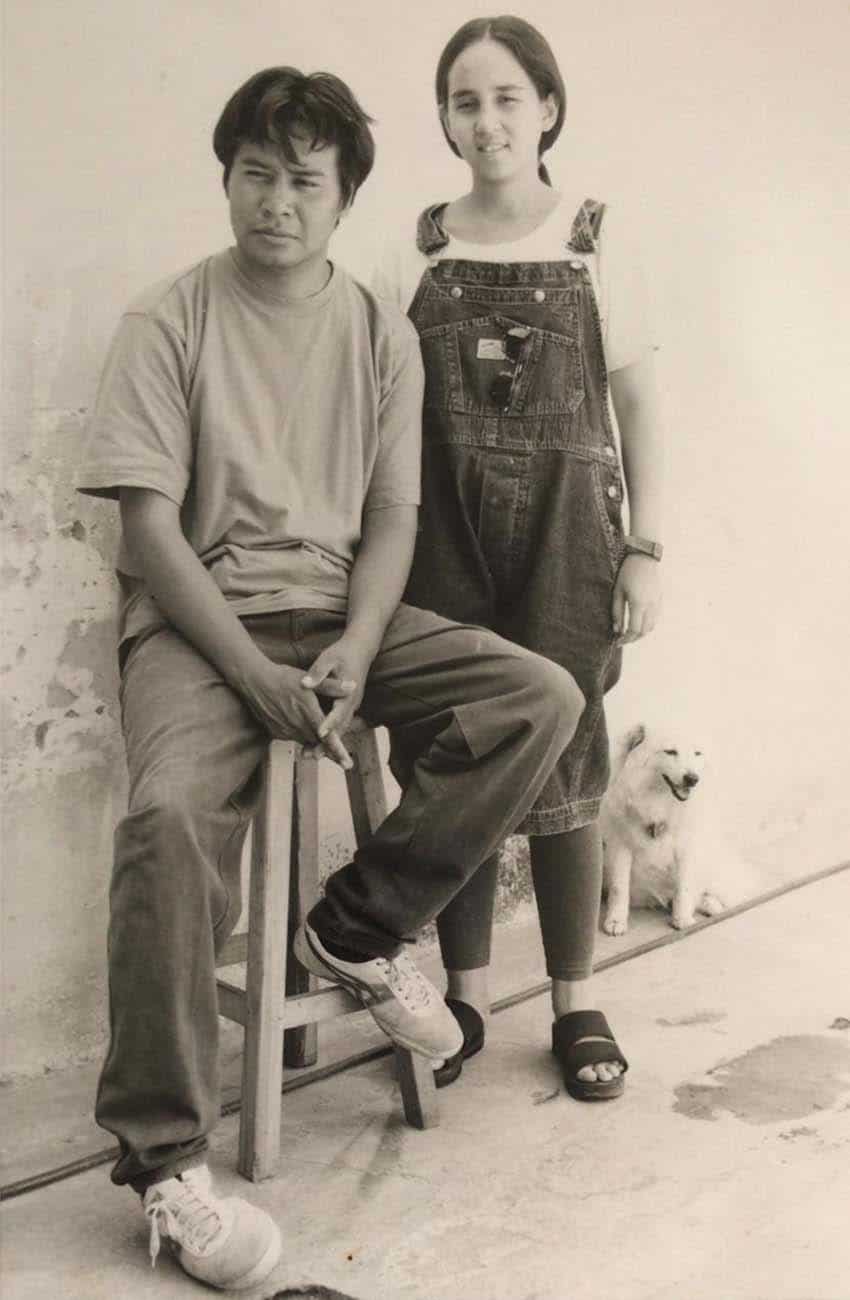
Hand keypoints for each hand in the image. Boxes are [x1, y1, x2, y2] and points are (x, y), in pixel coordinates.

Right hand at [242, 660, 353, 768]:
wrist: (254, 681)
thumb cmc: (283, 678)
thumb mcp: (308, 680)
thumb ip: (331, 686)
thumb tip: (353, 686)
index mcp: (308, 713)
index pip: (327, 737)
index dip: (339, 751)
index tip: (348, 764)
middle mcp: (297, 725)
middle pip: (318, 744)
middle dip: (332, 753)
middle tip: (346, 764)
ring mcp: (285, 730)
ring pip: (306, 741)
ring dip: (317, 747)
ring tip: (329, 753)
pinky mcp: (276, 731)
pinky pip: (293, 737)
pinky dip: (302, 737)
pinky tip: (306, 733)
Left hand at [301, 632, 374, 747]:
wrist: (361, 649)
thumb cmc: (343, 653)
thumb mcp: (329, 658)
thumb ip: (318, 672)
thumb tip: (304, 684)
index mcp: (349, 692)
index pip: (338, 711)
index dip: (328, 723)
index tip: (319, 733)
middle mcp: (352, 703)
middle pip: (340, 728)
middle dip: (327, 744)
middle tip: (312, 755)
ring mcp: (351, 706)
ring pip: (340, 729)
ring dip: (328, 744)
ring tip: (311, 755)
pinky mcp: (347, 707)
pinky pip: (339, 725)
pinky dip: (329, 736)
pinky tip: (316, 744)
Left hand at [611, 553, 661, 644]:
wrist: (644, 558)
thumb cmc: (627, 573)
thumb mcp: (617, 592)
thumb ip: (617, 612)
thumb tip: (616, 629)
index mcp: (638, 604)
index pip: (634, 630)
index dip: (626, 639)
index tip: (617, 642)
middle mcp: (651, 606)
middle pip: (644, 631)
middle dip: (633, 638)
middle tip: (622, 639)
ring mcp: (657, 603)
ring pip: (651, 626)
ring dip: (641, 633)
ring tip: (629, 632)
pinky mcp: (660, 600)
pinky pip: (655, 618)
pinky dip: (647, 625)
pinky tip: (638, 622)